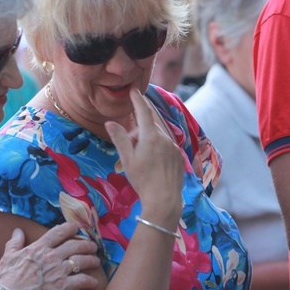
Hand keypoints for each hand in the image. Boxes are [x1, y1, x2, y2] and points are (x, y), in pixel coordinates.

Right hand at [0, 221, 99, 289]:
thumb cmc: (7, 278)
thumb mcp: (8, 257)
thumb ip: (15, 242)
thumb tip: (17, 231)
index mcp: (39, 247)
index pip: (58, 232)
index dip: (70, 227)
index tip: (76, 227)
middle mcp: (51, 256)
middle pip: (75, 245)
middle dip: (86, 244)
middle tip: (93, 246)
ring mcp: (58, 271)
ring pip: (81, 260)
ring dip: (91, 260)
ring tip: (96, 261)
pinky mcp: (63, 286)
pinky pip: (81, 280)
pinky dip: (89, 281)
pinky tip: (93, 281)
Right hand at [105, 89, 183, 228]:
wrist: (164, 200)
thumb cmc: (142, 180)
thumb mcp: (127, 159)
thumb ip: (120, 138)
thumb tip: (109, 123)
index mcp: (150, 136)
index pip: (143, 111)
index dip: (137, 99)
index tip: (133, 89)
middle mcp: (164, 138)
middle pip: (149, 126)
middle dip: (139, 132)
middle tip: (131, 149)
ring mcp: (174, 147)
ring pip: (158, 136)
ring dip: (148, 141)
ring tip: (141, 160)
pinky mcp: (179, 157)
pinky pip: (166, 146)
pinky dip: (158, 149)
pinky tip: (154, 166)